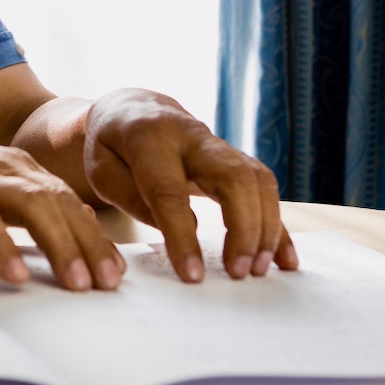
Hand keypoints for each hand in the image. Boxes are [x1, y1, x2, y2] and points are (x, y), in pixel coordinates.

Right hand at [0, 140, 125, 290]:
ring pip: (30, 206)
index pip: (68, 201)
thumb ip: (16, 215)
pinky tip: (16, 274)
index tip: (116, 273)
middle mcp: (2, 166)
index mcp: (16, 167)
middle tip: (109, 283)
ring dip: (58, 244)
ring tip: (75, 283)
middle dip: (89, 244)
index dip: (96, 236)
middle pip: (60, 203)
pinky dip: (1, 246)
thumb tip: (59, 254)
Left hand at [82, 88, 296, 281]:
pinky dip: (276, 225)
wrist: (134, 109)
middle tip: (239, 272)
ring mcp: (219, 145)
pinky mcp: (234, 159)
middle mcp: (193, 136)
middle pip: (234, 176)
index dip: (182, 235)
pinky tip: (283, 260)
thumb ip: (131, 198)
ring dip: (265, 228)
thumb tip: (179, 229)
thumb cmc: (112, 145)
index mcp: (149, 137)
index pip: (169, 190)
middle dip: (243, 227)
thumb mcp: (101, 169)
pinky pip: (264, 189)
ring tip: (256, 270)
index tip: (193, 275)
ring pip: (257, 180)